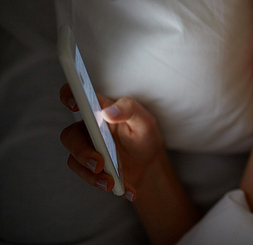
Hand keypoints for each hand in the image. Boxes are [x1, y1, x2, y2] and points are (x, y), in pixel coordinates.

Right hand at [59, 83, 164, 200]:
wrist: (148, 163)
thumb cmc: (144, 135)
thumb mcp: (144, 121)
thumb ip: (129, 110)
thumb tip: (108, 112)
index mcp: (98, 109)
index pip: (77, 96)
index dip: (69, 95)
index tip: (76, 104)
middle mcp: (87, 128)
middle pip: (70, 136)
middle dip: (82, 152)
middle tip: (100, 164)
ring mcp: (86, 149)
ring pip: (75, 160)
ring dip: (91, 175)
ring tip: (111, 183)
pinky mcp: (89, 168)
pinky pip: (89, 177)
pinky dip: (107, 185)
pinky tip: (127, 191)